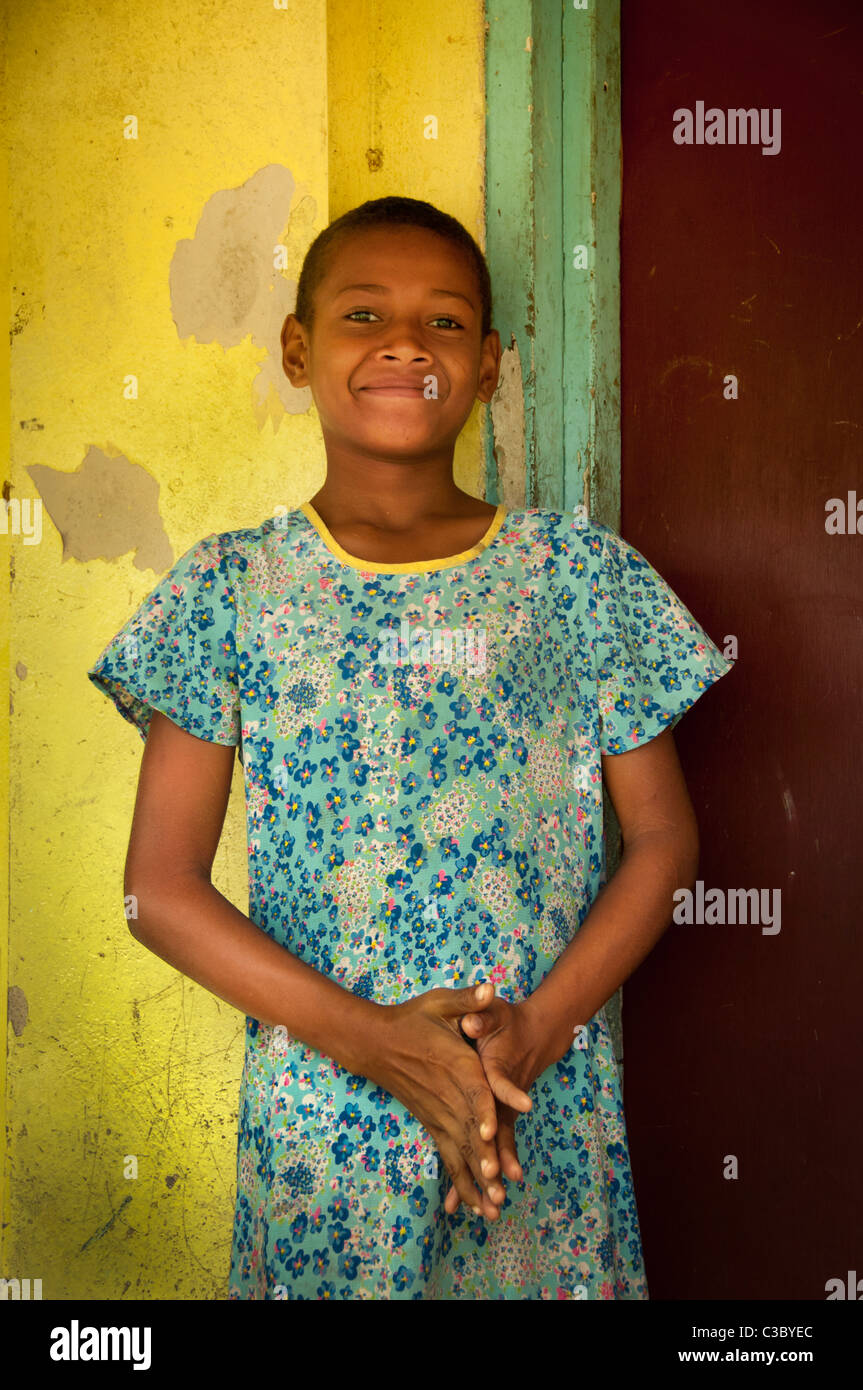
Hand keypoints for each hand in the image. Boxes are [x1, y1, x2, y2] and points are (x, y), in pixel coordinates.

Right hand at [367, 982, 527, 1220]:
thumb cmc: (411, 1019)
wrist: (374, 1042)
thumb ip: (468, 999)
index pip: (472, 1090)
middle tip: (501, 1187)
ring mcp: (437, 1113)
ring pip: (459, 1151)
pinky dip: (461, 1182)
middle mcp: (447, 1095)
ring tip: (492, 1209)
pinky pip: (448, 1157)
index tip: (493, 1132)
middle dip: (486, 1160)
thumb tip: (492, 988)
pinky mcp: (431, 1124)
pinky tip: (473, 1207)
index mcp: (453, 1064)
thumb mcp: (439, 1002)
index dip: (483, 1110)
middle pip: (469, 1130)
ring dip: (476, 1181)